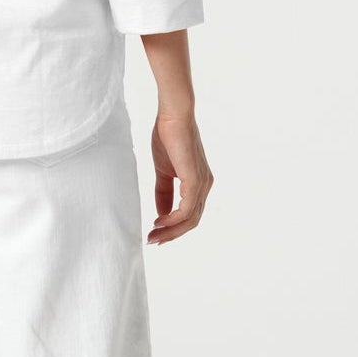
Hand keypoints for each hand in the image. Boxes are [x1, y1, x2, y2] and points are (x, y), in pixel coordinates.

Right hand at [149, 112, 212, 243]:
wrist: (172, 116)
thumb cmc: (168, 137)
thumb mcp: (163, 171)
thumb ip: (163, 192)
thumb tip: (161, 213)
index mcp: (199, 183)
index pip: (189, 214)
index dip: (173, 227)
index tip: (154, 233)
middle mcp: (205, 185)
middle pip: (191, 222)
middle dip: (171, 234)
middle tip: (152, 240)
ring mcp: (202, 184)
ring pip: (190, 220)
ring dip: (170, 231)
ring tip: (153, 235)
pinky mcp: (195, 180)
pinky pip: (187, 209)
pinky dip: (173, 219)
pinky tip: (159, 220)